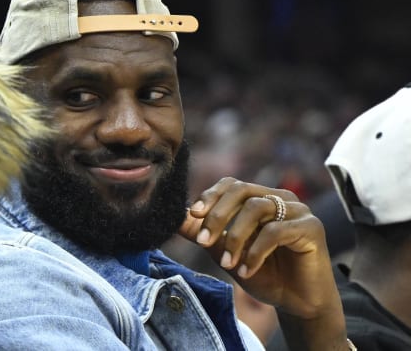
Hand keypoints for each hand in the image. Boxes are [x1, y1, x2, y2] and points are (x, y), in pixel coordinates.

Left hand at [177, 177, 347, 349]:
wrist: (297, 303)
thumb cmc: (264, 274)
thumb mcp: (225, 253)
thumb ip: (203, 234)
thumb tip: (175, 219)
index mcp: (260, 198)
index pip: (231, 185)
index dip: (210, 196)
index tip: (193, 215)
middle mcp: (280, 198)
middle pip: (241, 190)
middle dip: (217, 215)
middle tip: (203, 241)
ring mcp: (298, 210)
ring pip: (256, 208)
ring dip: (235, 237)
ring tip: (226, 263)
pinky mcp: (311, 227)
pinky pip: (275, 232)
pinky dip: (255, 252)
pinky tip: (245, 271)